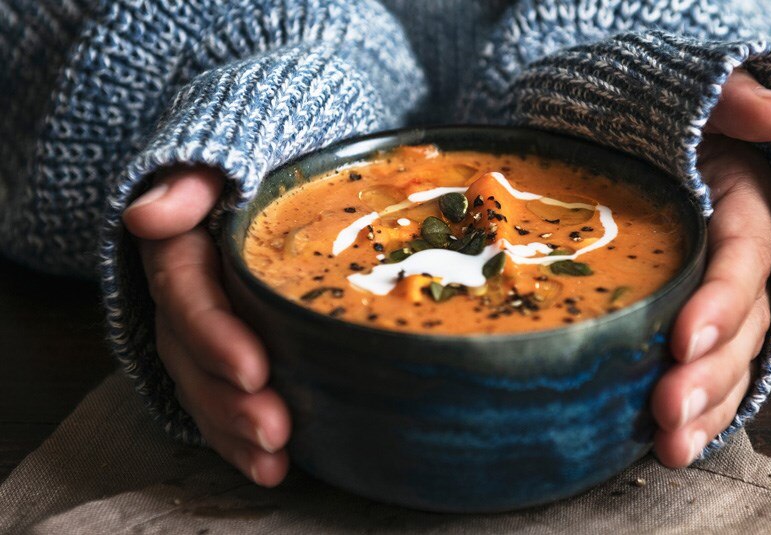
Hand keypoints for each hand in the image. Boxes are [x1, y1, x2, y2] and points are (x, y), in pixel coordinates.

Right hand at [123, 167, 291, 485]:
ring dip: (233, 431)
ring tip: (274, 463)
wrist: (272, 157)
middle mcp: (181, 291)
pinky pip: (219, 396)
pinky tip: (272, 466)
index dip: (214, 335)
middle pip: (190, 353)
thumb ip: (194, 180)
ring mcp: (199, 324)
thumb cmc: (259, 149)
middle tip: (275, 430)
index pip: (185, 294)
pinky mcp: (223, 347)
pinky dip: (238, 435)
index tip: (254, 370)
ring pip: (201, 385)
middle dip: (228, 400)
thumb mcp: (229, 147)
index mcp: (180, 245)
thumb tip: (147, 215)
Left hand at [650, 70, 770, 465]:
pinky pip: (706, 374)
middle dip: (707, 374)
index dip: (720, 302)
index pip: (740, 260)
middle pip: (740, 328)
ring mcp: (719, 303)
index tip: (683, 338)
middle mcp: (739, 266)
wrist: (645, 153)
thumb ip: (732, 100)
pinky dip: (696, 414)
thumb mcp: (697, 101)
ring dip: (704, 409)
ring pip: (729, 364)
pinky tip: (668, 448)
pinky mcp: (693, 326)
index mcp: (743, 211)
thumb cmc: (666, 128)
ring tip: (669, 448)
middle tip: (666, 411)